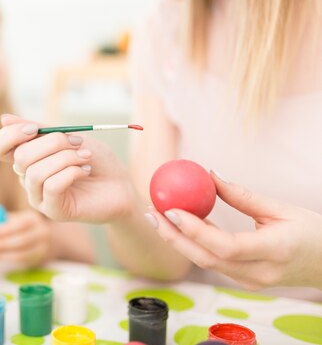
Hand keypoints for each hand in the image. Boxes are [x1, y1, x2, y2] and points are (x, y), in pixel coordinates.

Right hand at [0, 114, 134, 222]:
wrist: (120, 184)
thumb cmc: (96, 160)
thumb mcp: (67, 137)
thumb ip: (38, 129)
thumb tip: (4, 119)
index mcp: (27, 159)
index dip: (9, 136)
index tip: (34, 129)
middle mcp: (27, 179)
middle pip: (20, 157)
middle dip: (52, 143)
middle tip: (77, 142)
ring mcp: (38, 197)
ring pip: (35, 172)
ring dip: (65, 158)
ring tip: (85, 158)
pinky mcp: (53, 211)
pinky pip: (51, 186)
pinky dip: (70, 173)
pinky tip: (84, 172)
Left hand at [0, 210, 52, 266]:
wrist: (48, 239)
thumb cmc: (23, 226)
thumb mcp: (18, 218)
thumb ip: (3, 218)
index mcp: (34, 219)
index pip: (21, 224)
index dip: (7, 229)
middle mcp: (41, 233)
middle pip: (22, 241)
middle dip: (2, 244)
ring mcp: (41, 248)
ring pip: (20, 254)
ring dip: (0, 255)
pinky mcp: (37, 260)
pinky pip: (19, 262)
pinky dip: (3, 259)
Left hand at [146, 171, 321, 290]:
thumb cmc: (313, 233)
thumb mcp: (281, 209)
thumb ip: (243, 196)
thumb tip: (209, 176)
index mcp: (274, 252)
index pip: (225, 246)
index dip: (195, 230)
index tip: (172, 209)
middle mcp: (259, 273)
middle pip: (206, 259)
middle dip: (173, 236)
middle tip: (152, 212)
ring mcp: (251, 282)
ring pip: (206, 263)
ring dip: (178, 240)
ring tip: (157, 216)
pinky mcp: (245, 281)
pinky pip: (213, 262)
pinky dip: (194, 244)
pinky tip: (179, 226)